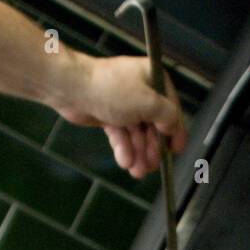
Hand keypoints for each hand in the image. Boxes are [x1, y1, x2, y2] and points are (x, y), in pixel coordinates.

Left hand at [55, 52, 187, 178]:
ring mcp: (124, 104)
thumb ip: (168, 116)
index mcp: (153, 79)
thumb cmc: (111, 89)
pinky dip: (124, 148)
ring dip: (138, 152)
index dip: (175, 130)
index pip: (171, 108)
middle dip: (152, 147)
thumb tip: (173, 128)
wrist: (73, 89)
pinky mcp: (109, 115)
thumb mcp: (149, 102)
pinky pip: (121, 135)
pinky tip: (125, 161)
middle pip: (153, 124)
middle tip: (152, 165)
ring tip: (137, 170)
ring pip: (136, 133)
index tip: (176, 149)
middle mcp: (140, 90)